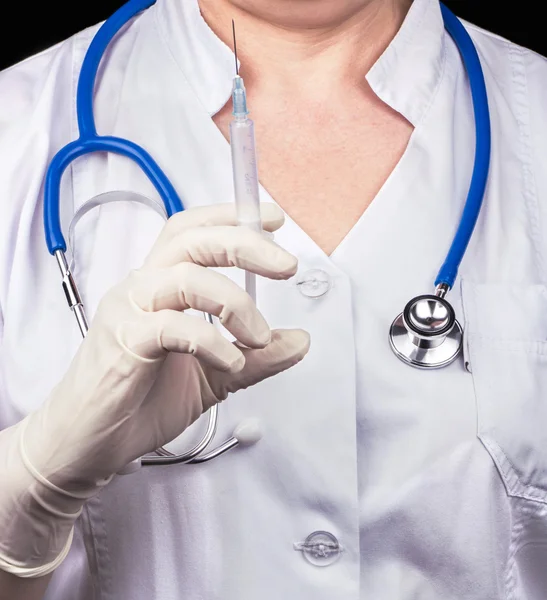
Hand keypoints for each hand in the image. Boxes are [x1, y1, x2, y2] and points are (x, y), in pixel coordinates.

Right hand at [0, 203, 309, 575]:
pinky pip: (172, 327)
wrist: (89, 443)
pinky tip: (232, 360)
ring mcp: (128, 313)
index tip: (272, 219)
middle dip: (243, 243)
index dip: (230, 218)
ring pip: (184, 278)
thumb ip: (256, 356)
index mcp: (159, 286)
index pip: (191, 232)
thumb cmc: (140, 400)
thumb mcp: (214, 375)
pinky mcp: (123, 344)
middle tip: (285, 264)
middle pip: (191, 242)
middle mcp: (142, 289)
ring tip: (260, 336)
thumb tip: (299, 340)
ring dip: (234, 303)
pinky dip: (211, 340)